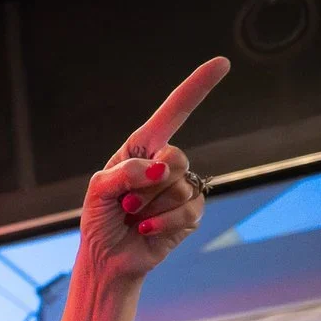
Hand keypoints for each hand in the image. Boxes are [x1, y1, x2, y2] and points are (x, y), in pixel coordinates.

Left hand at [77, 56, 230, 288]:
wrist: (108, 257)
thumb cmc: (100, 219)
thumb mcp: (99, 190)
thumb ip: (126, 172)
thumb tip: (161, 169)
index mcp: (141, 150)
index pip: (173, 113)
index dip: (196, 88)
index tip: (221, 63)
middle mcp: (165, 164)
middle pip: (176, 157)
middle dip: (148, 184)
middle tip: (127, 202)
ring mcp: (182, 188)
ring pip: (180, 187)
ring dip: (150, 206)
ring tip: (134, 216)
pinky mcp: (191, 212)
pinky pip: (188, 209)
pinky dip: (163, 222)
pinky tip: (146, 229)